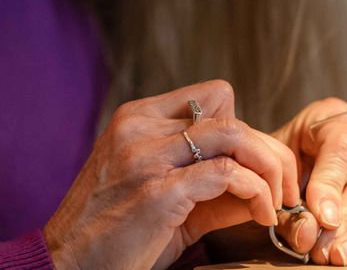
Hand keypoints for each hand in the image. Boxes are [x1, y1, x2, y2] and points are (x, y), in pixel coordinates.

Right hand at [43, 80, 299, 269]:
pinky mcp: (157, 192)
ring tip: (276, 202)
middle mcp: (139, 128)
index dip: (244, 127)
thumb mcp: (158, 195)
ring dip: (269, 168)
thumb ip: (209, 184)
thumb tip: (266, 184)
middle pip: (231, 113)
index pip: (214, 94)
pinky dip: (256, 192)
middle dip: (268, 151)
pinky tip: (260, 215)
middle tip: (285, 188)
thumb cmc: (110, 236)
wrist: (62, 264)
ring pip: (234, 135)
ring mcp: (146, 158)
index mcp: (136, 119)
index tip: (256, 165)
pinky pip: (227, 174)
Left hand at [271, 98, 346, 264]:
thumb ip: (287, 201)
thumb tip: (309, 234)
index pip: (343, 147)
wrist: (274, 171)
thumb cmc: (273, 163)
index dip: (332, 184)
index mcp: (333, 120)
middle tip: (322, 248)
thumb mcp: (273, 172)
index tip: (322, 216)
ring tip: (336, 257)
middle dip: (345, 221)